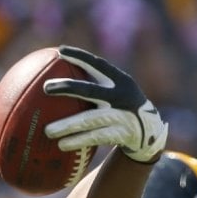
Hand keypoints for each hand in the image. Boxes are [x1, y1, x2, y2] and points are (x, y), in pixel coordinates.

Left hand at [42, 45, 167, 162]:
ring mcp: (121, 115)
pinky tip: (61, 145)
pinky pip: (94, 138)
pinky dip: (77, 141)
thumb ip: (96, 83)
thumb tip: (58, 76)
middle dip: (68, 87)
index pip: (98, 64)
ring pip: (89, 120)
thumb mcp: (115, 91)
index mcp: (120, 80)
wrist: (150, 131)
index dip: (80, 57)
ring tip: (47, 131)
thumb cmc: (121, 107)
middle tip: (46, 87)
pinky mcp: (121, 134)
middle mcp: (121, 95)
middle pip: (90, 90)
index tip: (60, 51)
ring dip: (67, 125)